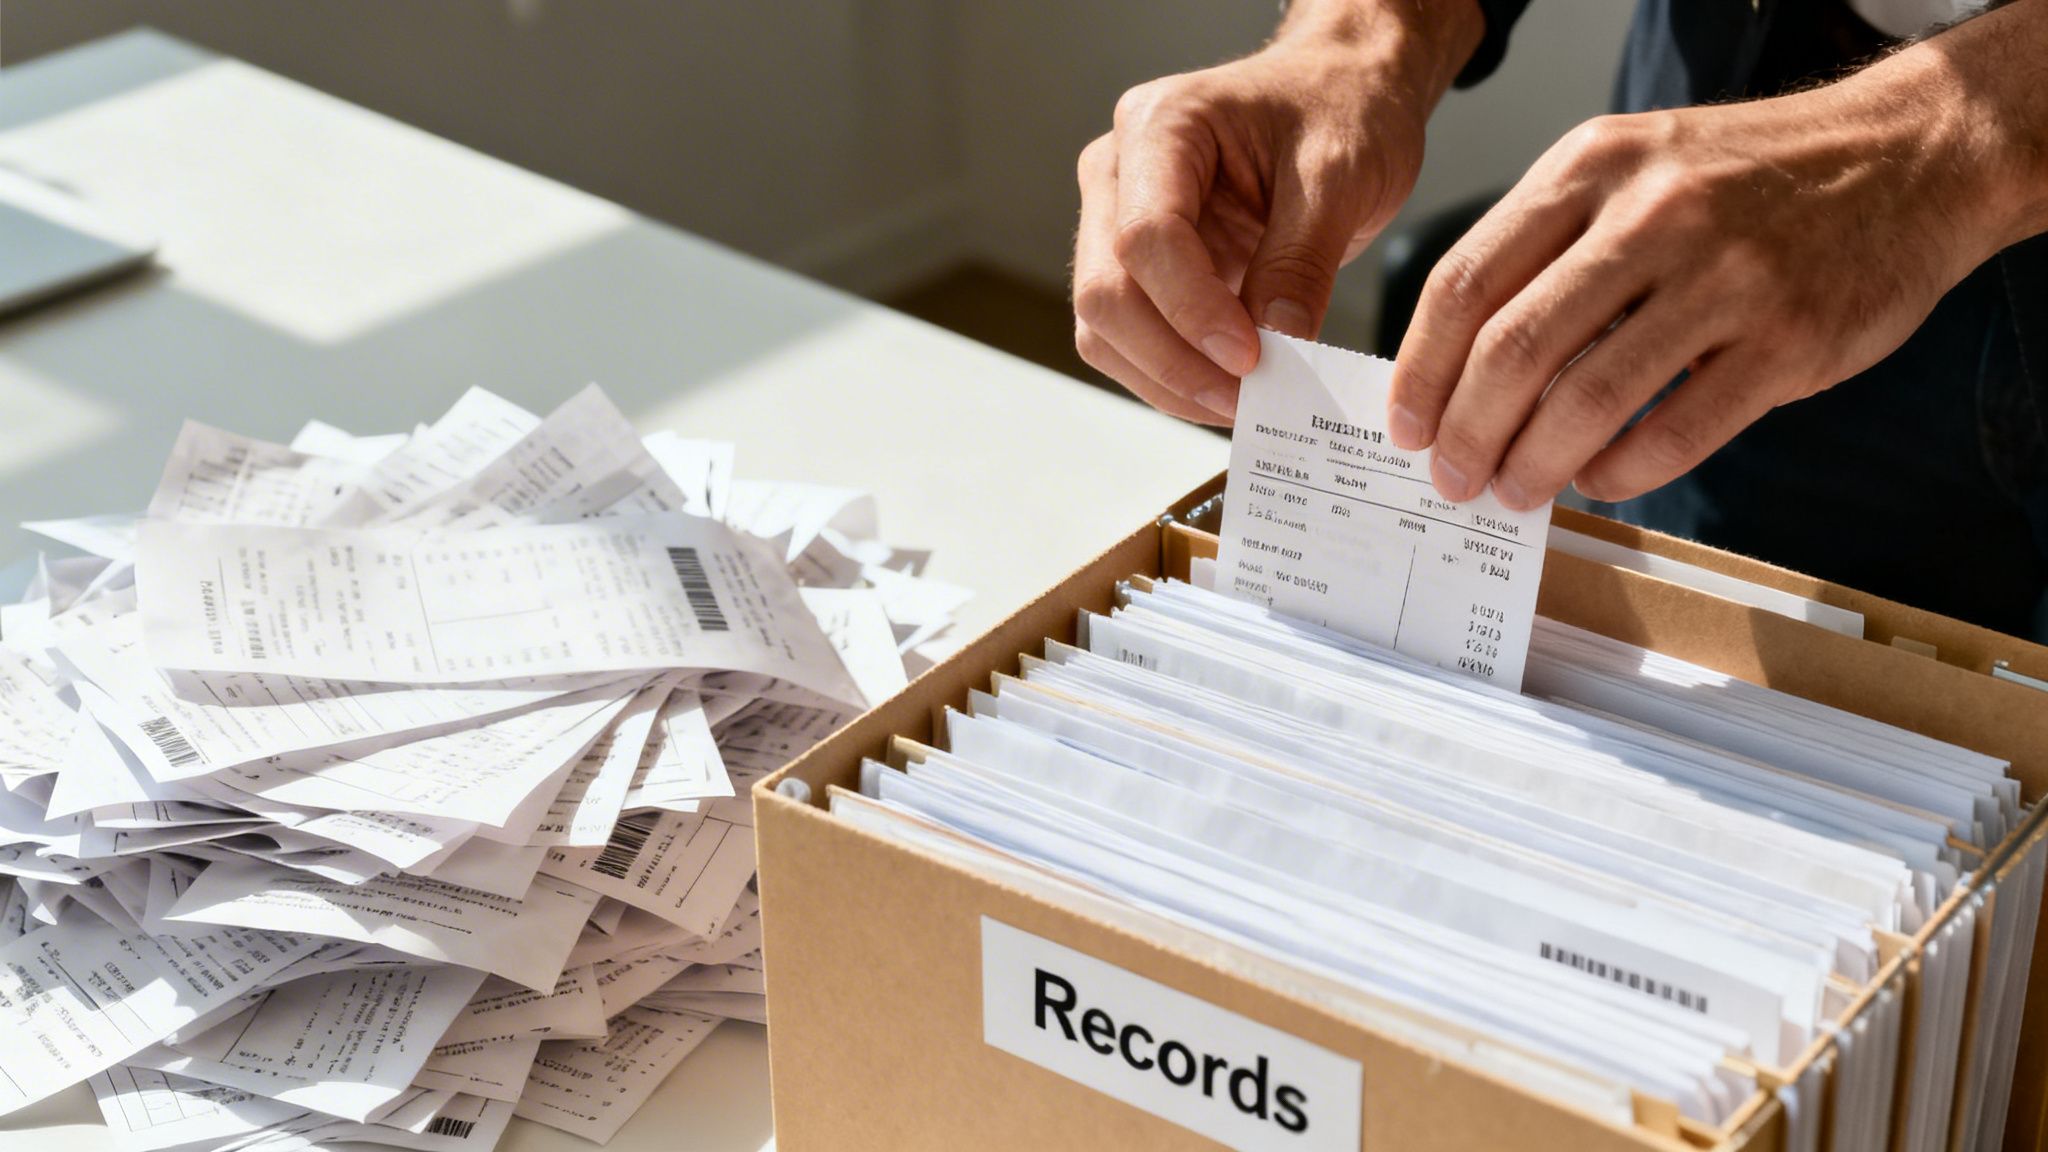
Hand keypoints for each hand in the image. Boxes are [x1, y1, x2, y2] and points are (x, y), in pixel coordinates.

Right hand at [1073, 3, 1481, 424]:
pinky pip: (1129, 340)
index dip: (1193, 309)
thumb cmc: (1341, 110)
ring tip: (1242, 403)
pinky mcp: (1137, 269)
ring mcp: (1117, 222)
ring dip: (1166, 380)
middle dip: (1173, 359)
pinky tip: (1225, 389)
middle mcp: (1119, 172)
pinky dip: (1170, 377)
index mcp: (1161, 125)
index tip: (1252, 358)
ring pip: (1104, 328)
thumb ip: (1301, 260)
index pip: (1147, 236)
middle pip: (1107, 291)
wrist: (1342, 97)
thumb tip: (1277, 346)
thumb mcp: (1340, 175)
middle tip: (1247, 399)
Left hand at [1388, 8, 2047, 509]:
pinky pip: (1675, 430)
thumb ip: (1545, 248)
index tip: (1407, 425)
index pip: (1467, 282)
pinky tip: (1596, 481)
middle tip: (1452, 478)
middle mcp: (1651, 216)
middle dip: (1467, 433)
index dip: (1422, 370)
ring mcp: (1725, 278)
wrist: (1906, 156)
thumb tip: (1459, 365)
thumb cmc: (1744, 178)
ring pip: (1589, 398)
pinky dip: (1619, 472)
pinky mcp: (1787, 340)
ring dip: (1533, 463)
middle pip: (1514, 349)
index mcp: (1589, 169)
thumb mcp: (1627, 167)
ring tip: (1513, 491)